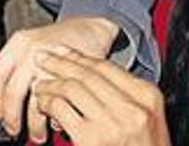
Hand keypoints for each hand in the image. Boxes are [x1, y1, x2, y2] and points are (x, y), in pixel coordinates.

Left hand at [0, 16, 118, 141]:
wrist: (89, 27)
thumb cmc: (57, 41)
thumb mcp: (30, 45)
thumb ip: (16, 68)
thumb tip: (2, 102)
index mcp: (18, 43)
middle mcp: (31, 50)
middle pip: (12, 92)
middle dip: (12, 117)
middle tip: (14, 130)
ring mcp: (51, 61)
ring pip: (35, 100)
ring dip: (35, 124)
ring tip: (37, 134)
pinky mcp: (70, 71)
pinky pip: (59, 101)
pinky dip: (56, 117)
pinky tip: (55, 122)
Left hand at [33, 49, 169, 145]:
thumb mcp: (149, 121)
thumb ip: (128, 98)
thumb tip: (92, 78)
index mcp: (148, 97)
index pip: (108, 67)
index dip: (81, 57)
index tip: (64, 51)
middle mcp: (132, 108)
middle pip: (88, 74)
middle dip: (61, 63)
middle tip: (43, 57)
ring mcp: (112, 123)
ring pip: (72, 88)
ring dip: (50, 83)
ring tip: (40, 84)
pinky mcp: (91, 139)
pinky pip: (62, 109)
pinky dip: (48, 103)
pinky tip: (43, 103)